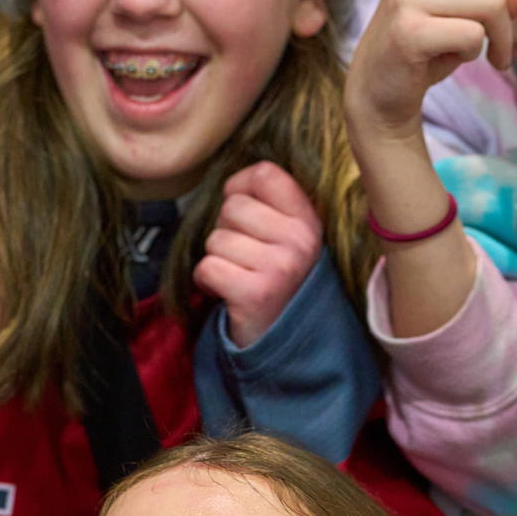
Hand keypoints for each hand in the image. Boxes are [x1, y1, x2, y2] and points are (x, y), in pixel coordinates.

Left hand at [193, 163, 324, 348]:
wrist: (285, 342)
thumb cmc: (275, 281)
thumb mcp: (287, 239)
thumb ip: (271, 205)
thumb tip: (233, 181)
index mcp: (309, 220)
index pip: (265, 173)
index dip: (240, 186)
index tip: (241, 209)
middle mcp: (300, 240)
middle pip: (232, 206)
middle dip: (226, 229)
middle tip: (243, 256)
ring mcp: (280, 267)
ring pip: (216, 238)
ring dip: (217, 258)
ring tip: (238, 275)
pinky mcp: (256, 293)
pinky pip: (207, 267)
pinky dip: (207, 281)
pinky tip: (225, 291)